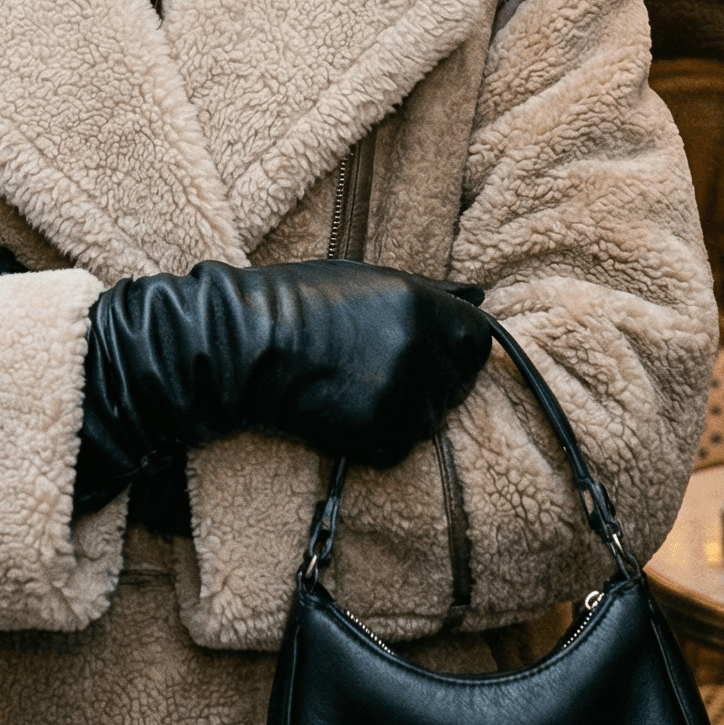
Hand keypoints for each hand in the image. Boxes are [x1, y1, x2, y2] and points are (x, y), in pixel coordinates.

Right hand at [73, 260, 490, 514]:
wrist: (244, 347)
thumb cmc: (300, 303)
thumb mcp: (368, 279)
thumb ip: (430, 291)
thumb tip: (479, 293)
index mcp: (422, 307)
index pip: (478, 338)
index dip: (458, 346)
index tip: (431, 349)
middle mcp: (421, 352)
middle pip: (461, 380)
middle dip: (435, 377)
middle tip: (385, 370)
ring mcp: (403, 398)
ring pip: (433, 416)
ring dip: (409, 408)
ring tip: (360, 387)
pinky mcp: (381, 440)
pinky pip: (402, 445)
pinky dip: (382, 436)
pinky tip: (347, 410)